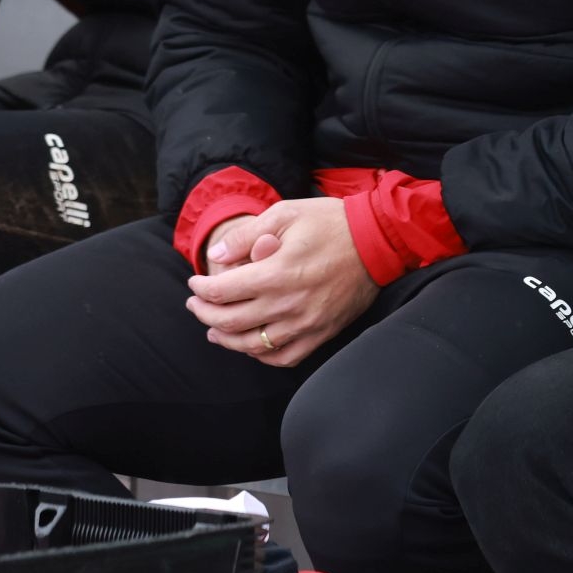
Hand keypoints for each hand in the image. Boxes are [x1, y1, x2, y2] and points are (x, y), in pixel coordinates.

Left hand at [184, 198, 377, 366]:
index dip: (201, 289)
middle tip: (195, 305)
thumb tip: (215, 257)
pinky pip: (285, 358)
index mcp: (277, 273)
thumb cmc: (331, 222)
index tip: (194, 283)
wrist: (378, 239)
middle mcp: (289, 304)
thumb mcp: (285, 213)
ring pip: (254, 346)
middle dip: (205, 314)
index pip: (223, 291)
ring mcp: (307, 323)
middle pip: (231, 322)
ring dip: (227, 339)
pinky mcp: (322, 332)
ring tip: (214, 330)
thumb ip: (246, 236)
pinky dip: (263, 356)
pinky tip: (252, 346)